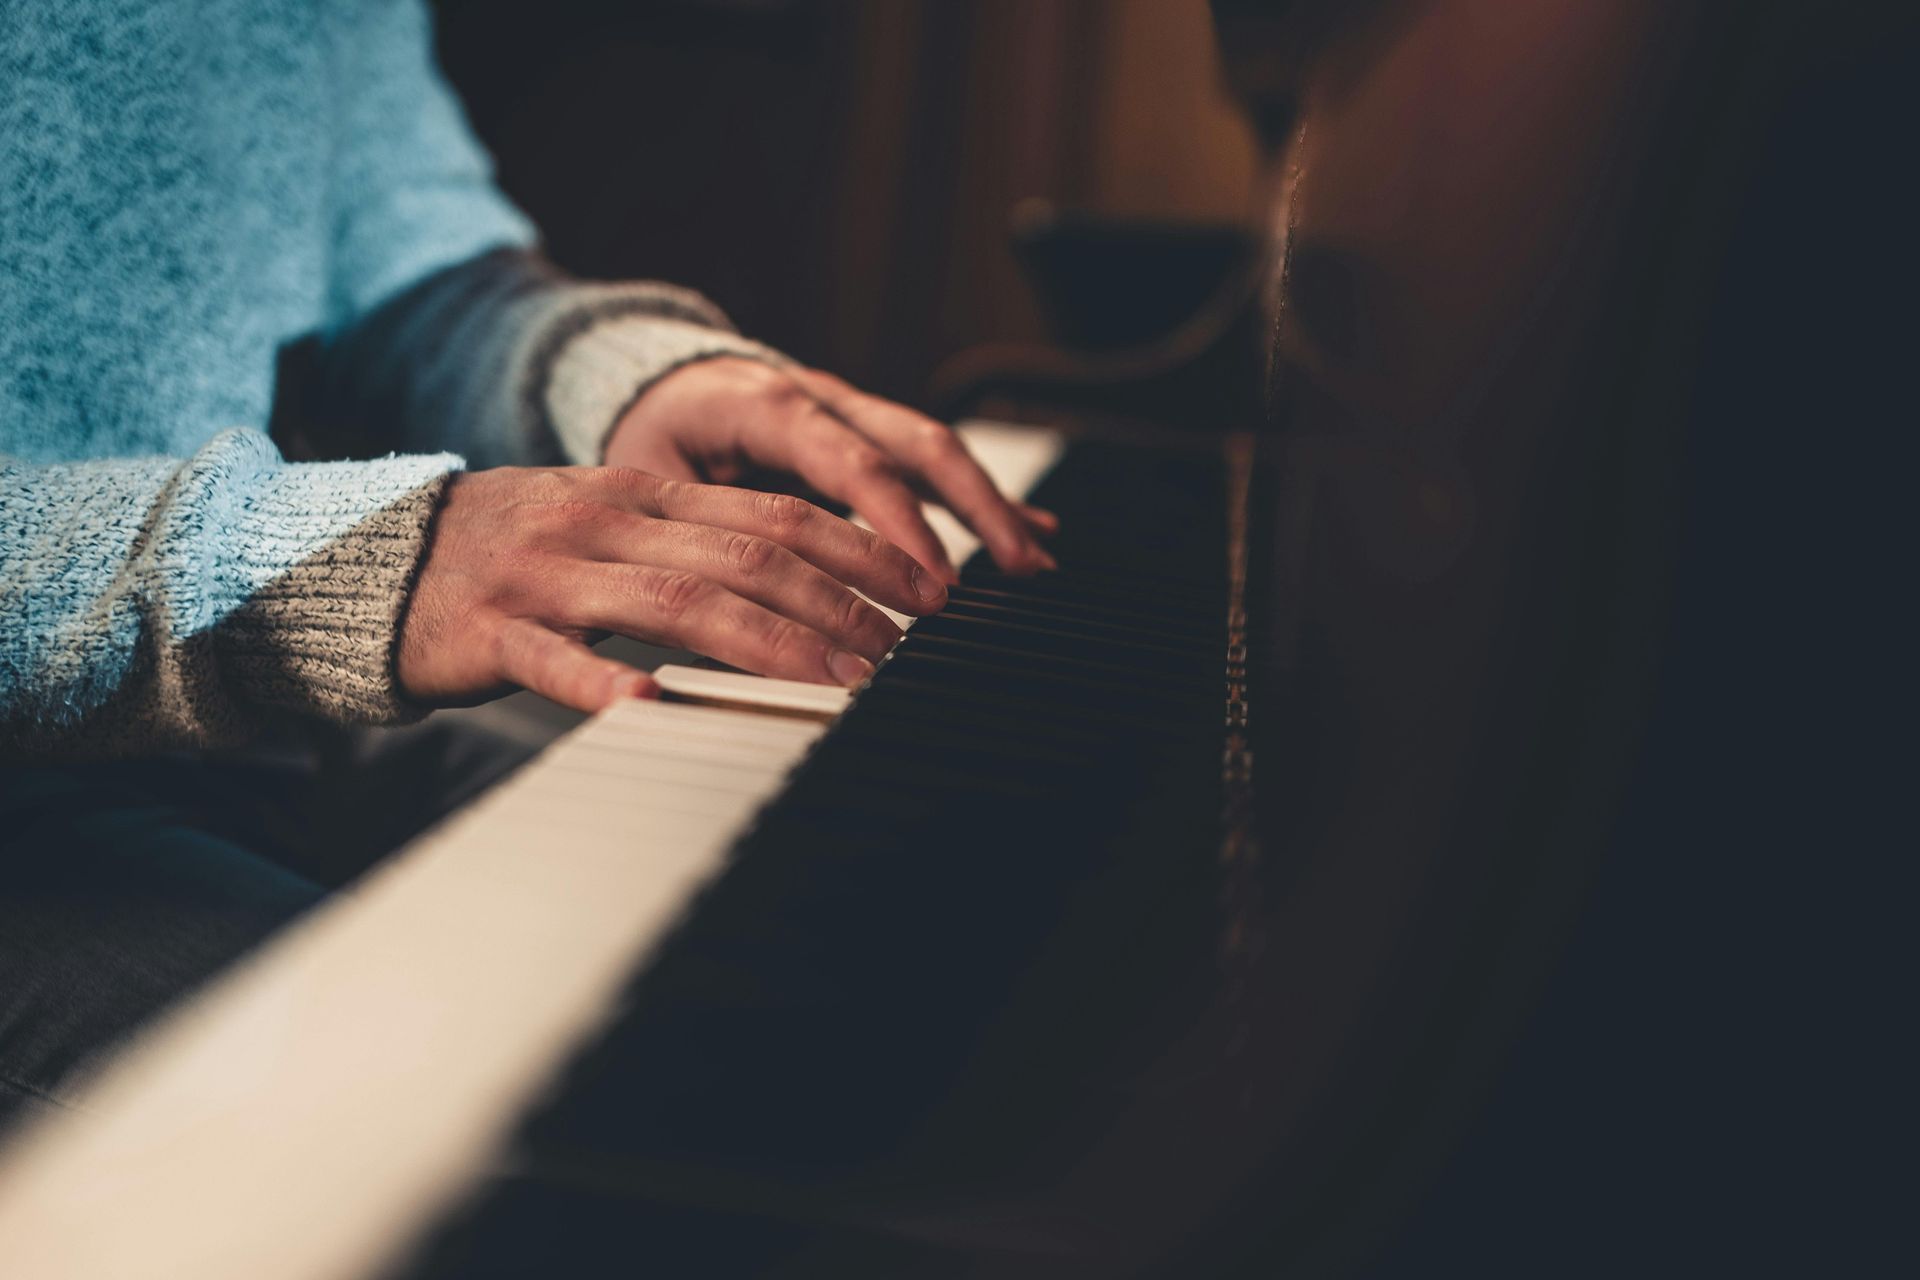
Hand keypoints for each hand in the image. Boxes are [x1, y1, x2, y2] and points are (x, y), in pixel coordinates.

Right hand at [396, 466, 945, 713]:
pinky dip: (604, 682)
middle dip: (836, 600)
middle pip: (742, 554)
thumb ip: (694, 546)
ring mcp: (545, 576)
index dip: (856, 549)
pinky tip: (653, 707)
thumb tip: (806, 581)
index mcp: (640, 496)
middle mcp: (603, 524)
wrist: (374, 559)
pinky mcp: (488, 632)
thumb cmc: (511, 555)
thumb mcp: (607, 527)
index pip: (772, 513)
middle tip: (899, 649)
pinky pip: (553, 659)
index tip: (924, 588)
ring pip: (672, 602)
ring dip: (766, 643)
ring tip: (834, 679)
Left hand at [605, 358, 1056, 582]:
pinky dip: (980, 500)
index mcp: (766, 403)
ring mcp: (851, 413)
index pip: (849, 461)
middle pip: (917, 444)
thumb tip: (730, 607)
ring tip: (1035, 561)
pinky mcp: (867, 436)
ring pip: (936, 452)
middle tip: (1015, 567)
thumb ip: (694, 530)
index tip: (934, 579)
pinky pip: (932, 466)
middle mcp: (821, 399)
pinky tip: (1031, 535)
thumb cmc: (650, 434)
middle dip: (975, 506)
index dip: (898, 521)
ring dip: (990, 504)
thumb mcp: (649, 479)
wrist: (655, 379)